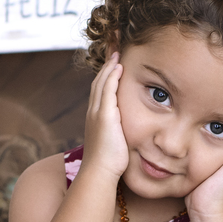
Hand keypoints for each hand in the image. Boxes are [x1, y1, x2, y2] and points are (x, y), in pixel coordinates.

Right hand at [82, 52, 128, 181]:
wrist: (99, 173)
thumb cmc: (109, 164)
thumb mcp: (114, 144)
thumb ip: (120, 134)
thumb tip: (128, 134)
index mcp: (96, 117)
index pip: (101, 90)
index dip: (107, 75)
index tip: (115, 62)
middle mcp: (93, 112)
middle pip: (99, 81)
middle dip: (107, 64)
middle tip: (113, 48)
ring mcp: (97, 113)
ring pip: (102, 82)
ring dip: (109, 65)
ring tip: (117, 51)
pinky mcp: (104, 116)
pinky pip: (107, 91)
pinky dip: (112, 77)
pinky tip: (118, 67)